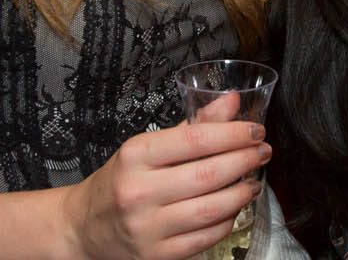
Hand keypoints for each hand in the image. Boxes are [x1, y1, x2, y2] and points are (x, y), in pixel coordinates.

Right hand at [59, 113, 269, 259]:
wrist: (83, 227)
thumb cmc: (120, 180)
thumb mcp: (146, 146)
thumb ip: (192, 125)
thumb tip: (232, 102)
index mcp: (135, 156)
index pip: (194, 139)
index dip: (233, 134)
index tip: (256, 131)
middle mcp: (138, 192)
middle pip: (207, 174)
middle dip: (244, 160)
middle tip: (263, 152)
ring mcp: (148, 227)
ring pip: (210, 209)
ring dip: (241, 193)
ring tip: (252, 181)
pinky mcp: (157, 255)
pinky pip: (205, 237)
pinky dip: (227, 221)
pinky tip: (233, 207)